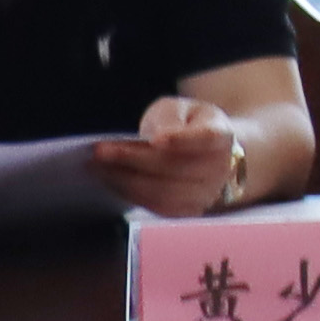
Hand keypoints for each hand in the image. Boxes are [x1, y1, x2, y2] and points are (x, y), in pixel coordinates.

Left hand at [95, 95, 246, 216]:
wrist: (210, 156)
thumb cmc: (188, 127)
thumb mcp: (181, 109)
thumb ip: (170, 116)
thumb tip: (159, 136)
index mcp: (222, 137)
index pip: (206, 139)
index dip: (182, 140)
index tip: (157, 139)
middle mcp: (220, 169)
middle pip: (175, 167)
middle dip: (133, 160)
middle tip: (100, 152)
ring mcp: (207, 194)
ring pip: (163, 191)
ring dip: (125, 180)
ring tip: (98, 168)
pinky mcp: (189, 211)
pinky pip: (157, 207)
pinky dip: (131, 194)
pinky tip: (112, 181)